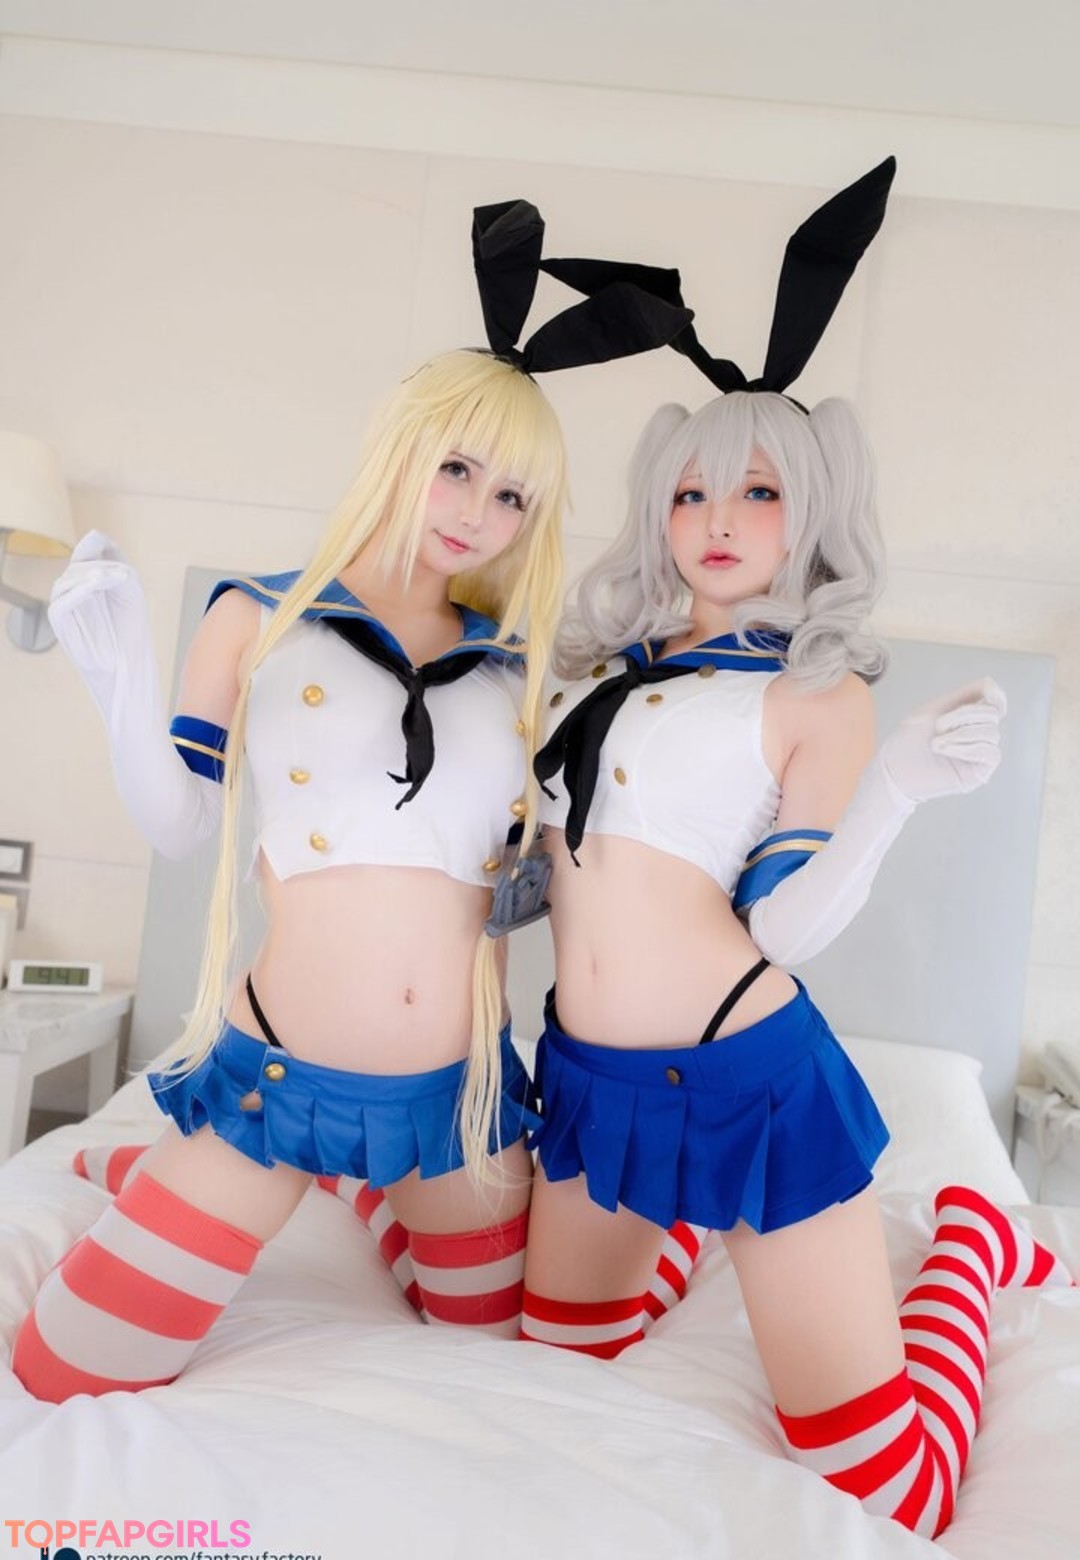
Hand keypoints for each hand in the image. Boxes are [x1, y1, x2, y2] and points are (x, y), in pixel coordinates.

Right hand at [48, 530, 150, 679]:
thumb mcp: (131, 589)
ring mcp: (65, 601)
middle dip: (102, 565)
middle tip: (124, 577)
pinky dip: (79, 591)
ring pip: (70, 579)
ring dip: (92, 575)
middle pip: (80, 562)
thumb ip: (116, 563)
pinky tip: (95, 587)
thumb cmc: (130, 626)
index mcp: (91, 576)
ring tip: (112, 579)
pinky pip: (63, 600)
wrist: (127, 661)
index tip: (118, 550)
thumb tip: (94, 536)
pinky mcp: (59, 618)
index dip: (102, 545)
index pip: (90, 550)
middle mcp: (75, 586)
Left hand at [879, 677, 1005, 802]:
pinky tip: (946, 751)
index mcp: (968, 719)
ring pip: (991, 733)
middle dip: (963, 715)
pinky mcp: (979, 772)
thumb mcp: (936, 708)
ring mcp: (979, 755)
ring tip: (936, 743)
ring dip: (961, 734)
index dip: (997, 696)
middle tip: (938, 726)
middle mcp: (977, 736)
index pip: (995, 704)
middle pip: (991, 714)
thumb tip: (991, 683)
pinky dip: (968, 749)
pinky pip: (991, 753)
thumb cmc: (909, 739)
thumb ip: (965, 694)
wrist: (895, 768)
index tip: (988, 693)